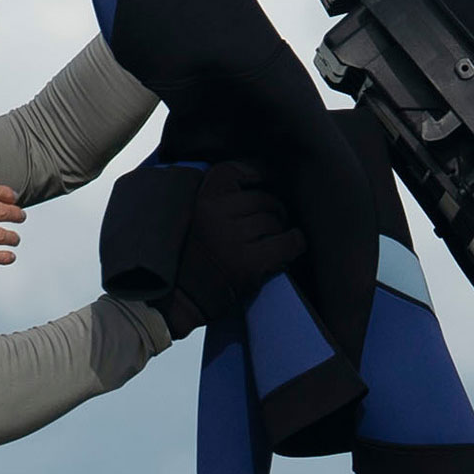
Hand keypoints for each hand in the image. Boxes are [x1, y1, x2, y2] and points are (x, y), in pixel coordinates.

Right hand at [165, 160, 305, 336]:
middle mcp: (216, 215)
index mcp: (200, 202)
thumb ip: (215, 201)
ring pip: (274, 221)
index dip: (255, 171)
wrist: (178, 302)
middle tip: (273, 221)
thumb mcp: (191, 219)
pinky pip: (287, 243)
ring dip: (279, 230)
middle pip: (262, 198)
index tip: (264, 179)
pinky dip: (295, 243)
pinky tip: (293, 245)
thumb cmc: (189, 261)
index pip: (234, 170)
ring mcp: (233, 239)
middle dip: (273, 208)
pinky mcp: (249, 264)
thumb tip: (257, 183)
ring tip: (272, 241)